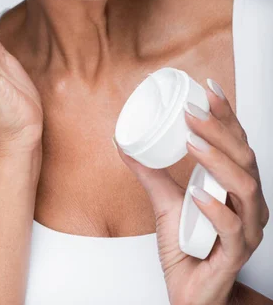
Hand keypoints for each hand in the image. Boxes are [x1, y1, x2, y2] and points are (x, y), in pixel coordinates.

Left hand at [114, 81, 269, 304]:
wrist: (190, 293)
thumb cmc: (186, 246)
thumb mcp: (164, 202)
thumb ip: (149, 172)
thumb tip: (126, 143)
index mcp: (235, 185)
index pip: (236, 141)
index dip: (226, 114)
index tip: (208, 88)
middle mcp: (248, 203)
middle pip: (244, 157)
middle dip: (220, 129)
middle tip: (191, 110)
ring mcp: (246, 228)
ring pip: (245, 187)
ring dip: (218, 160)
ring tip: (192, 142)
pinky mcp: (236, 254)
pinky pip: (233, 228)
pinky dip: (216, 209)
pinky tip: (196, 195)